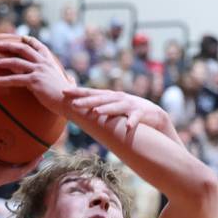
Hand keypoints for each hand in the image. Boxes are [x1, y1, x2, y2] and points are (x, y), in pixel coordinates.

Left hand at [0, 36, 67, 112]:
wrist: (70, 101)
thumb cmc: (70, 97)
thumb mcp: (69, 83)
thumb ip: (68, 79)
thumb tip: (71, 80)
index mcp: (50, 62)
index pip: (39, 46)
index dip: (29, 40)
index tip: (21, 38)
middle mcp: (43, 63)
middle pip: (22, 49)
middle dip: (8, 45)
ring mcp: (38, 71)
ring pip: (14, 62)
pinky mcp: (34, 81)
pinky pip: (14, 79)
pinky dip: (1, 80)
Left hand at [62, 87, 178, 141]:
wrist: (154, 115)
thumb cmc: (130, 112)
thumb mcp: (113, 108)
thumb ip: (99, 106)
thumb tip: (78, 109)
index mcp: (110, 97)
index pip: (91, 93)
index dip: (78, 92)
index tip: (63, 91)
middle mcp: (118, 98)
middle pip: (100, 99)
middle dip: (87, 101)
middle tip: (74, 104)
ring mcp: (129, 105)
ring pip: (116, 107)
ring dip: (106, 109)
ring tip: (96, 112)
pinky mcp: (141, 114)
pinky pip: (136, 118)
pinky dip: (132, 122)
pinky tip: (128, 126)